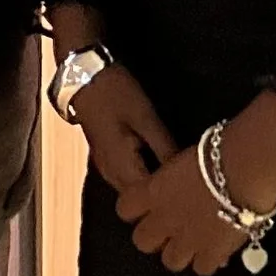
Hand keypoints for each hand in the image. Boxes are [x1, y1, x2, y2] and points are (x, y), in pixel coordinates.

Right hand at [67, 62, 177, 200]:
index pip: (151, 200)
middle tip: (189, 184)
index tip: (194, 188)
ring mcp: (106, 168)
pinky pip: (126, 179)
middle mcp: (111, 175)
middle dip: (162, 198)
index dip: (172, 199)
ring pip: (133, 191)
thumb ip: (166, 148)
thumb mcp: (146, 118)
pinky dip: (142, 178)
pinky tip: (157, 167)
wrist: (82, 75)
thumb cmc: (116, 95)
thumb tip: (188, 173)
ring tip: (177, 179)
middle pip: (140, 201)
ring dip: (151, 189)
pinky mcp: (105, 158)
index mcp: (122, 168)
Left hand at [117, 145, 252, 275]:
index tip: (147, 206)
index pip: (124, 208)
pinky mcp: (212, 253)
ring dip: (181, 253)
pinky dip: (207, 261)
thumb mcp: (182, 159)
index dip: (135, 209)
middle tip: (170, 228)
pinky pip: (201, 268)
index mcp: (152, 191)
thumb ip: (171, 179)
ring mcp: (187, 239)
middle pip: (142, 241)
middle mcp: (164, 218)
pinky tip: (215, 249)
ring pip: (170, 261)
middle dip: (154, 237)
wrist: (243, 170)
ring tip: (194, 242)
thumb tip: (177, 182)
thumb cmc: (216, 152)